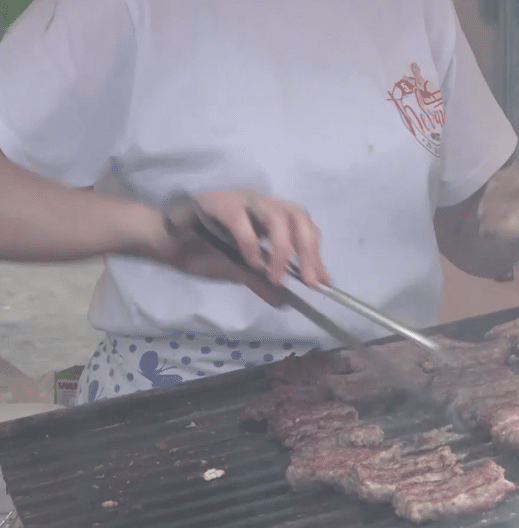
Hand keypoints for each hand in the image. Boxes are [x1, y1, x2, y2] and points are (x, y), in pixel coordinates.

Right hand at [141, 189, 328, 305]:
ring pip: (278, 214)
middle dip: (308, 250)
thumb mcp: (239, 271)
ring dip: (283, 248)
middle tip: (307, 281)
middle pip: (299, 216)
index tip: (321, 282)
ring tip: (276, 276)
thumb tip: (286, 302)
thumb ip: (263, 282)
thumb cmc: (200, 251)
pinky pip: (242, 219)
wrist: (163, 242)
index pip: (304, 228)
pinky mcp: (219, 203)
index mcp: (269, 218)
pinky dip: (251, 243)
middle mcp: (260, 204)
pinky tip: (250, 262)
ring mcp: (241, 200)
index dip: (316, 253)